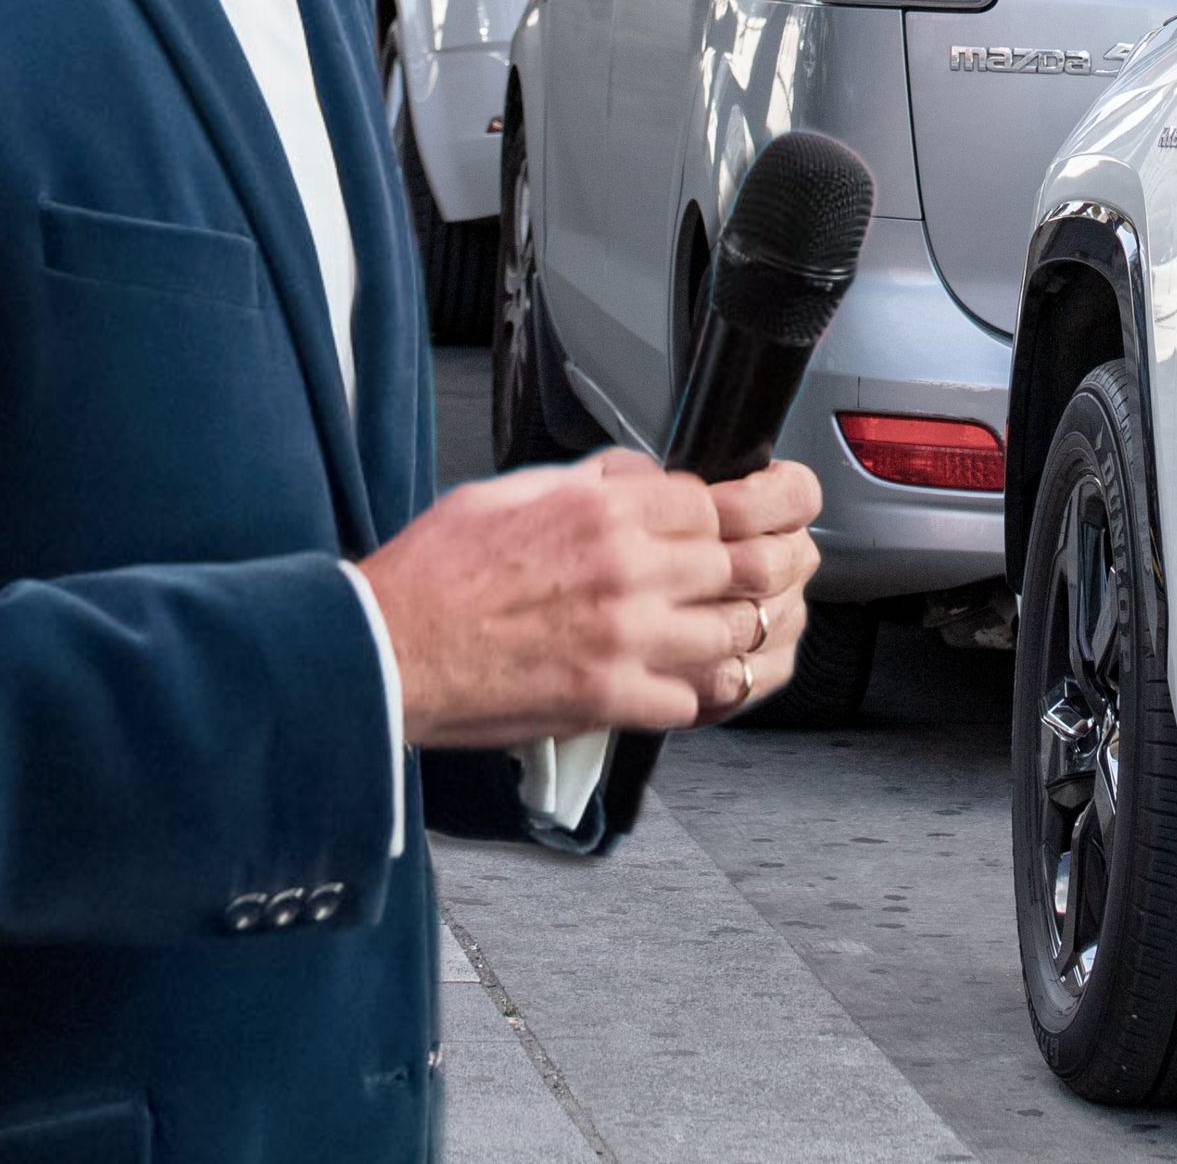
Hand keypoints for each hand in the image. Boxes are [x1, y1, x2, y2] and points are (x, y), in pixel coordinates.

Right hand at [359, 451, 814, 745]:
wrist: (384, 649)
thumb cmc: (435, 573)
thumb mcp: (514, 488)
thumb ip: (593, 479)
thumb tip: (643, 475)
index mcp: (604, 510)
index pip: (717, 501)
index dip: (744, 508)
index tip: (756, 513)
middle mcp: (626, 569)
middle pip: (746, 561)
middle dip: (779, 559)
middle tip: (792, 561)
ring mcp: (625, 639)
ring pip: (735, 631)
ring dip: (747, 628)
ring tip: (749, 622)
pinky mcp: (609, 700)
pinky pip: (691, 698)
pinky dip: (699, 690)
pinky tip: (691, 680)